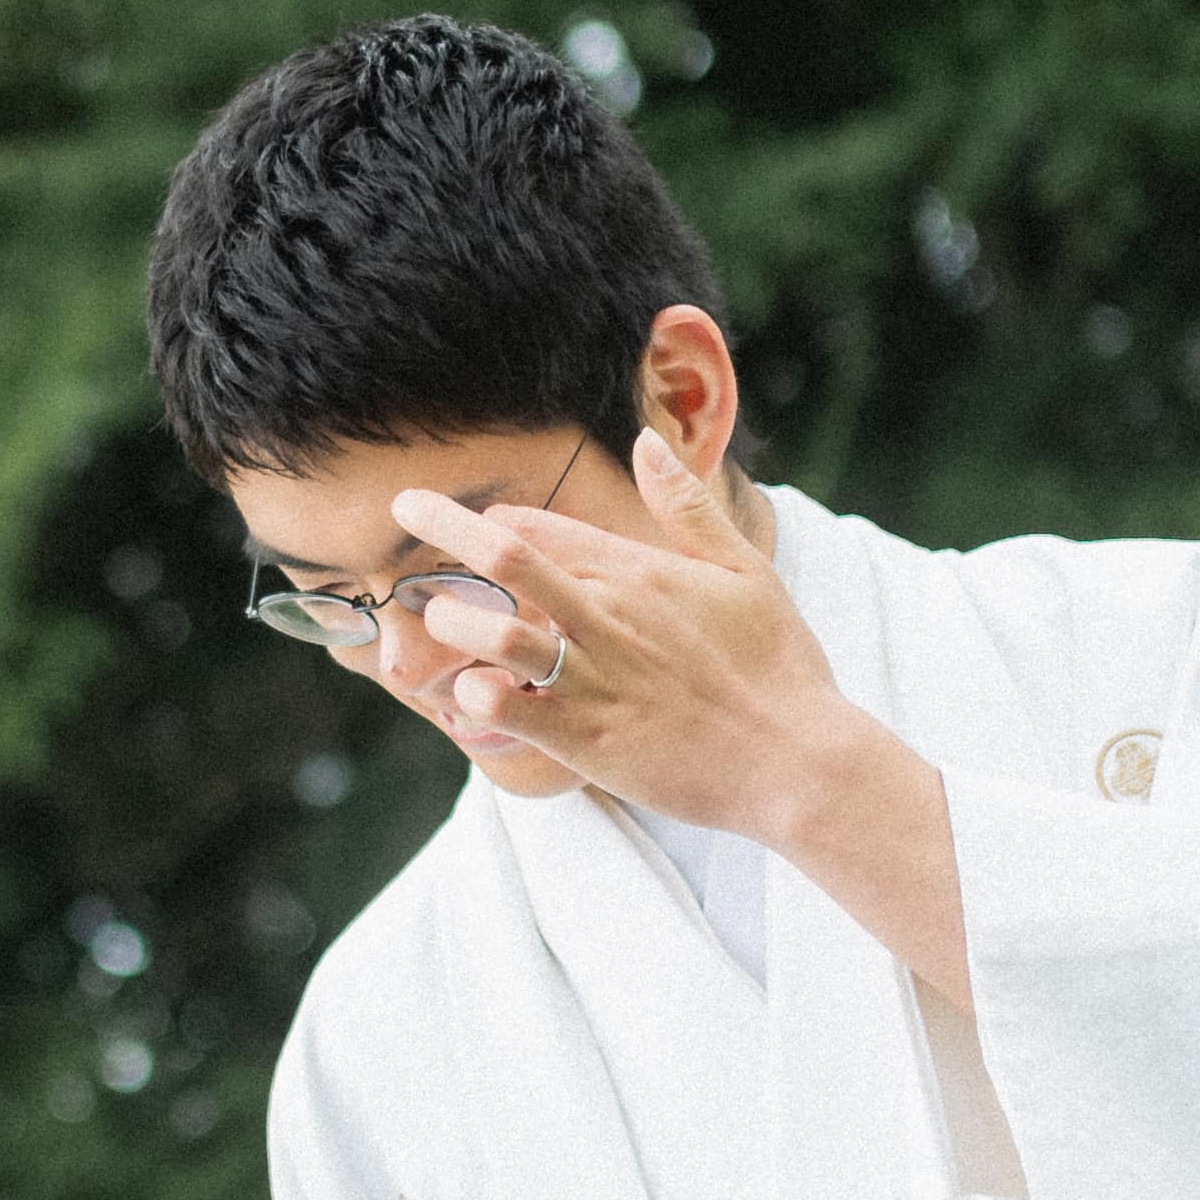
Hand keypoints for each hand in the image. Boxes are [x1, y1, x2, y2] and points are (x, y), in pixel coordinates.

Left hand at [395, 442, 972, 1008]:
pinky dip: (475, 695)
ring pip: (496, 630)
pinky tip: (466, 693)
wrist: (800, 759)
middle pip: (507, 555)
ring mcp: (596, 678)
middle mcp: (610, 615)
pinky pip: (511, 708)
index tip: (461, 521)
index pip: (543, 527)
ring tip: (433, 622)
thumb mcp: (746, 569)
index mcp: (641, 572)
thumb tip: (646, 440)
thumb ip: (688, 507)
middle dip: (442, 525)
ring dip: (452, 621)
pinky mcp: (588, 739)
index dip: (490, 520)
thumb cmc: (777, 666)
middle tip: (399, 507)